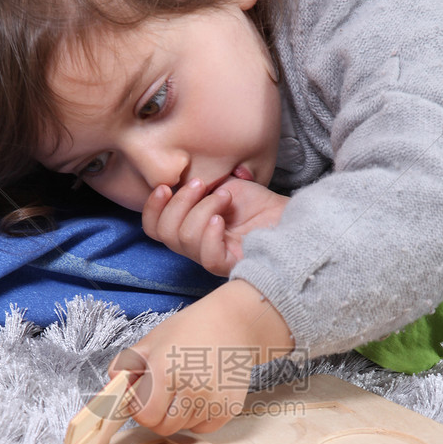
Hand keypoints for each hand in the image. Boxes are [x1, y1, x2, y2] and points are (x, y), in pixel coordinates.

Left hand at [108, 279, 294, 435]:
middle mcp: (191, 389)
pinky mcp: (229, 407)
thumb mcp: (151, 340)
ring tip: (185, 388)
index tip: (143, 398)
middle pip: (164, 427)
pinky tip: (200, 394)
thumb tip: (112, 387)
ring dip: (178, 415)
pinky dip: (198, 417)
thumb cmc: (190, 330)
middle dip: (157, 415)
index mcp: (166, 372)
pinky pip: (204, 427)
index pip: (145, 416)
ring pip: (184, 427)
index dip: (140, 409)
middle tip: (162, 395)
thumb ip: (126, 365)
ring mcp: (213, 400)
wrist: (234, 324)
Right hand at [141, 176, 288, 276]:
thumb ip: (197, 186)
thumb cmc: (259, 203)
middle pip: (164, 234)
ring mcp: (214, 257)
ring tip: (225, 197)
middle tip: (201, 185)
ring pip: (185, 240)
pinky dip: (209, 233)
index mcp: (189, 227)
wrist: (290, 214)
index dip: (152, 208)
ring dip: (201, 210)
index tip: (165, 186)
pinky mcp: (233, 266)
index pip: (155, 228)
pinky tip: (222, 219)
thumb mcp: (222, 185)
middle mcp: (197, 246)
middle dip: (178, 203)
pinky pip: (207, 257)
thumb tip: (178, 178)